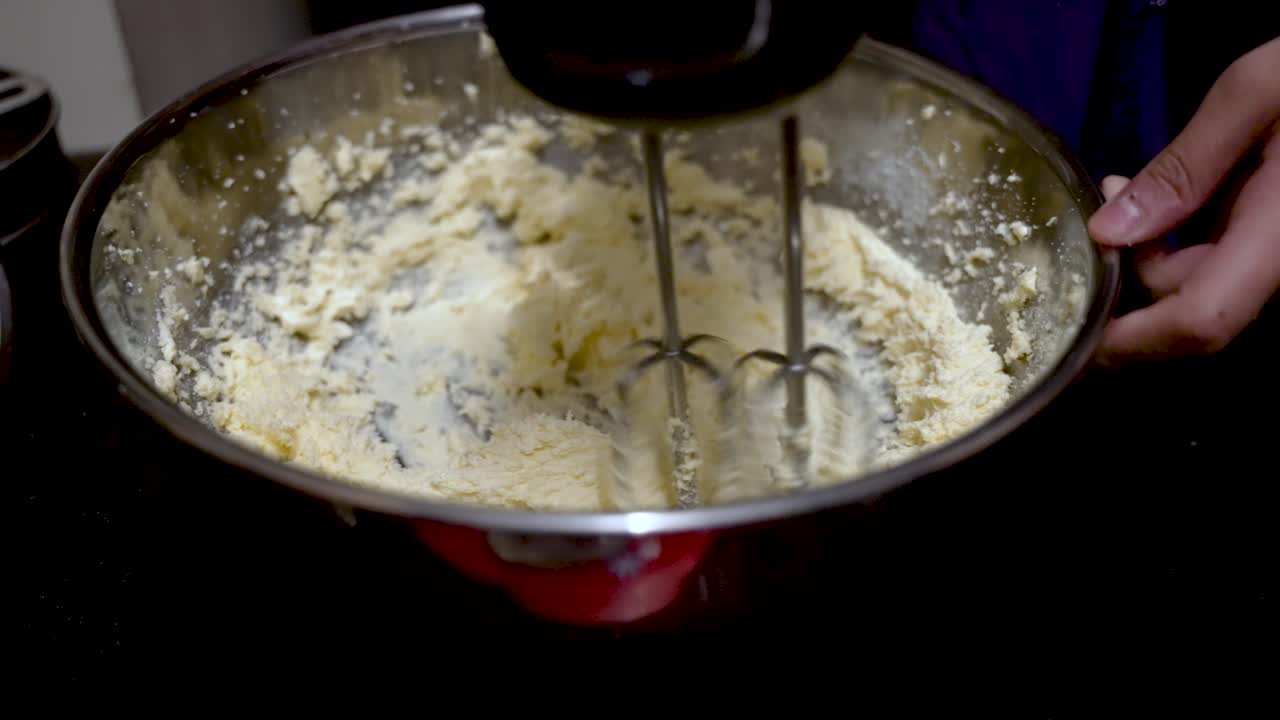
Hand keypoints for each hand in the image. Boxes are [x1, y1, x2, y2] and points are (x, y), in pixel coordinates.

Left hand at [1087, 36, 1279, 365]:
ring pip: (1204, 287)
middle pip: (1192, 308)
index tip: (1074, 329)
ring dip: (1150, 257)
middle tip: (1103, 206)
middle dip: (1128, 276)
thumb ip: (1183, 168)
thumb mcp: (1255, 95)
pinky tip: (1165, 196)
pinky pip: (1225, 263)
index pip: (1200, 320)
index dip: (1130, 341)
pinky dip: (1182, 243)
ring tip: (1125, 187)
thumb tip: (1108, 233)